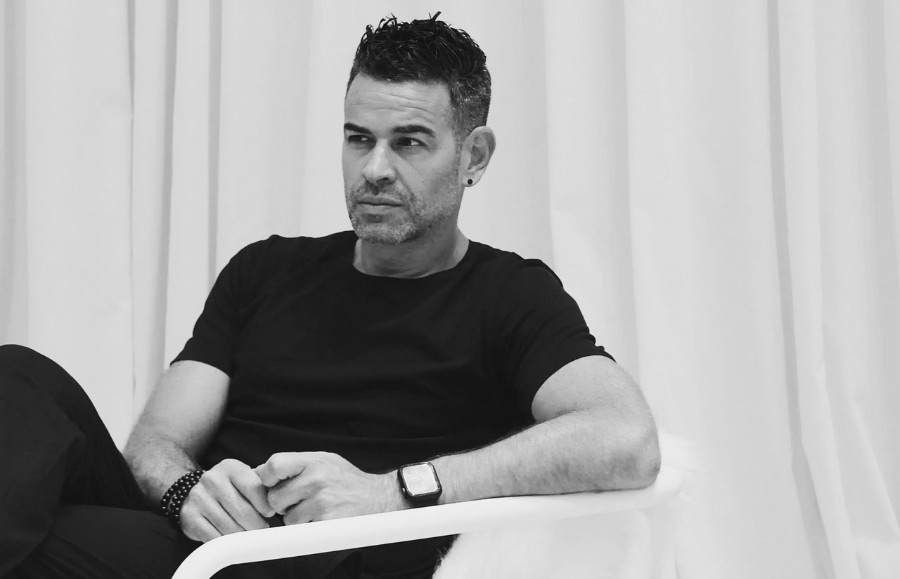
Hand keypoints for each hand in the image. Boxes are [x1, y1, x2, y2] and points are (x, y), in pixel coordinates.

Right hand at [179, 459, 275, 541]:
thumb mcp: (243, 478)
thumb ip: (261, 486)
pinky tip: (232, 542)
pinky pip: (214, 537)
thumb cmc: (228, 488)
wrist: (191, 492)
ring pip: (230, 527)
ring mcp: (199, 498)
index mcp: (230, 467)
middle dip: (257, 526)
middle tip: (263, 531)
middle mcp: (212, 480)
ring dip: (243, 537)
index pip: (254, 488)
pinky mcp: (190, 517)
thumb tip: (281, 503)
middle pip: (243, 511)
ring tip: (249, 536)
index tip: (270, 514)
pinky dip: (226, 544)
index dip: (265, 505)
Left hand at [255, 452, 400, 524]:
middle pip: (274, 498)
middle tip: (299, 501)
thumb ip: (295, 464)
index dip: (267, 478)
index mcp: (314, 461)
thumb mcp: (324, 460)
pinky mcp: (327, 523)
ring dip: (295, 519)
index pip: (274, 465)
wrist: (379, 497)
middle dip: (282, 504)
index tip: (273, 484)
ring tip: (315, 509)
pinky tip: (322, 519)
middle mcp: (317, 479)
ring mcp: (322, 502)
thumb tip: (259, 473)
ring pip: (286, 518)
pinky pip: (301, 531)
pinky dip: (307, 529)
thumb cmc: (347, 479)